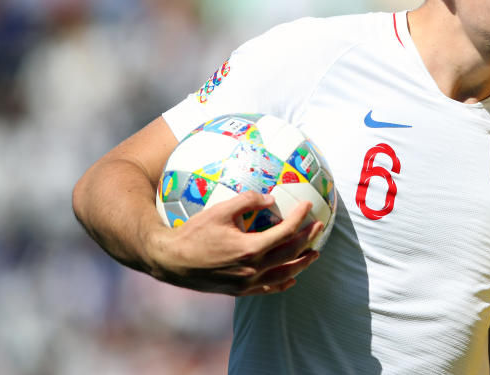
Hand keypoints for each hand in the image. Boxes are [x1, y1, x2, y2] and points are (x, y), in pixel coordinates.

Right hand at [147, 190, 323, 295]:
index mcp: (250, 248)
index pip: (285, 232)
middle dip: (308, 239)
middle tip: (319, 227)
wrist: (170, 261)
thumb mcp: (220, 210)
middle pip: (290, 254)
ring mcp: (246, 283)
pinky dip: (282, 283)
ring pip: (283, 275)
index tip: (308, 206)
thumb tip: (271, 199)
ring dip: (301, 264)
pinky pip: (267, 290)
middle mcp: (252, 269)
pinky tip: (291, 278)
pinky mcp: (238, 291)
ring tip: (314, 254)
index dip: (299, 218)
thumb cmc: (193, 233)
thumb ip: (247, 201)